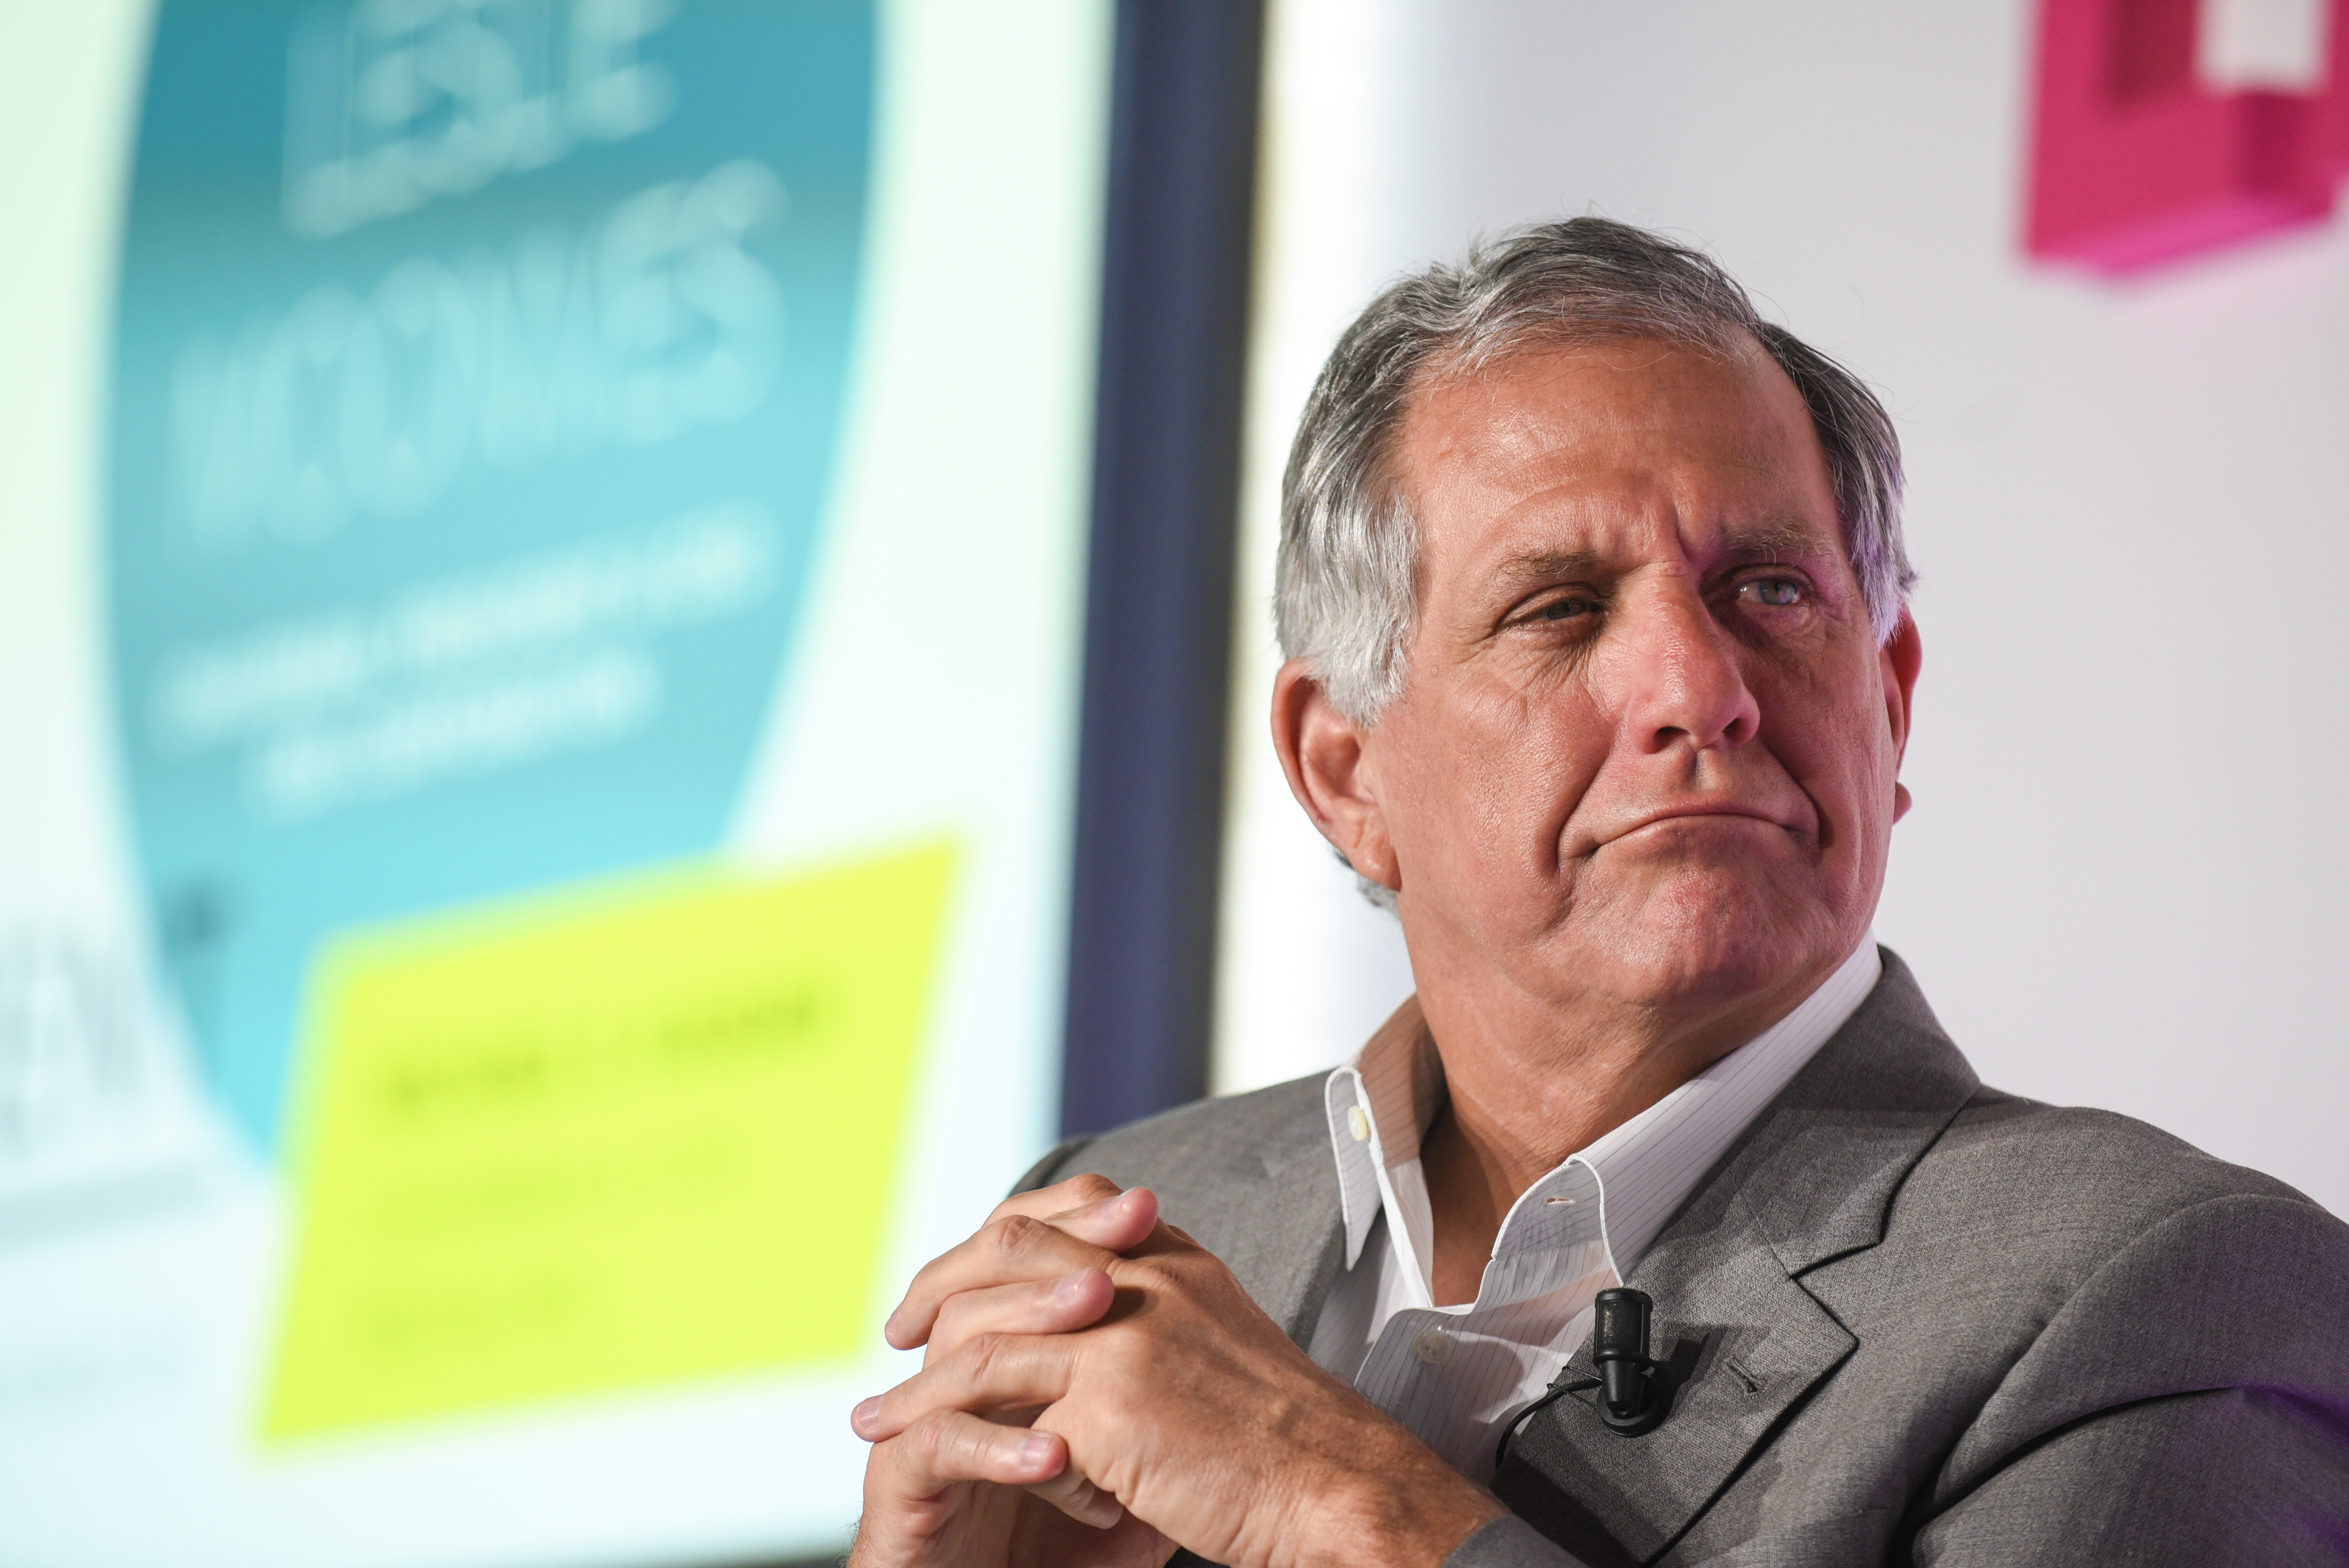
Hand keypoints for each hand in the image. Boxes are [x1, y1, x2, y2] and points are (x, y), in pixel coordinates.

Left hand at [858, 1177, 1505, 1567]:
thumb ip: (1161, 1319)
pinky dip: (943, 1429)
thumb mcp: (1221, 1348)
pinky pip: (994, 1408)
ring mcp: (1123, 1337)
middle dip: (940, 1283)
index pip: (1065, 1216)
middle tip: (900, 1327)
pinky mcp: (1107, 1406)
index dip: (998, 1242)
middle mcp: (1146, 1279)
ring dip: (919, 1374)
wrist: (1338, 1489)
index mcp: (1175, 1260)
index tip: (958, 1281)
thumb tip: (1093, 1328)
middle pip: (1009, 1247)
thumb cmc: (1287, 1442)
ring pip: (986, 1331)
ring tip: (877, 1412)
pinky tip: (911, 1451)